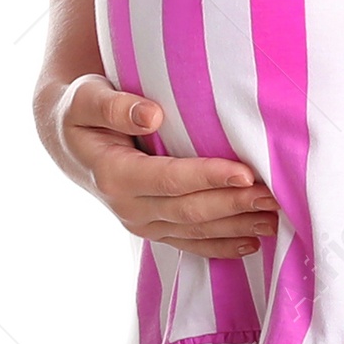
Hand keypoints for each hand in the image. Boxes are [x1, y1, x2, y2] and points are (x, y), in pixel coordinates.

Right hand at [45, 74, 279, 257]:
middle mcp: (128, 207)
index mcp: (113, 175)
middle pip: (189, 210)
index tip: (245, 172)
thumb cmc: (81, 110)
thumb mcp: (86, 98)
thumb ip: (115, 107)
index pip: (169, 179)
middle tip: (275, 196)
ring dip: (236, 226)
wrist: (68, 139)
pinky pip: (190, 243)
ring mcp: (141, 222)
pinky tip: (252, 243)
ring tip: (275, 218)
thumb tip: (151, 116)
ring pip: (195, 231)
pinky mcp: (153, 227)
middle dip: (234, 204)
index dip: (208, 177)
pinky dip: (222, 246)